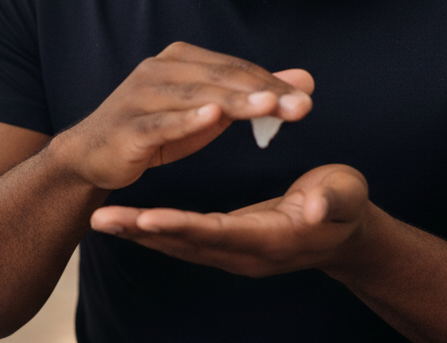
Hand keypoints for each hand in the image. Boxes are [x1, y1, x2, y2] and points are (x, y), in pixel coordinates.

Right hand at [50, 42, 313, 190]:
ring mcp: (141, 96)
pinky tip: (212, 117)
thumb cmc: (155, 129)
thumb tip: (304, 81)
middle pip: (220, 77)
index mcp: (179, 60)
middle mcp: (159, 70)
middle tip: (301, 106)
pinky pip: (162, 122)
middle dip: (263, 91)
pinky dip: (187, 118)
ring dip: (235, 101)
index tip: (307, 99)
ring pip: (196, 96)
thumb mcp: (208, 112)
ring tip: (269, 105)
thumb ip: (251, 95)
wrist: (92, 154)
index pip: (234, 68)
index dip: (272, 82)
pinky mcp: (130, 126)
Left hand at [89, 164, 371, 276]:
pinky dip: (155, 232)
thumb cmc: (345, 205)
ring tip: (101, 220)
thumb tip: (313, 209)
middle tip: (102, 219)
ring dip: (140, 234)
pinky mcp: (227, 244)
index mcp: (271, 237)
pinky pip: (184, 241)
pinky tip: (128, 222)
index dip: (182, 226)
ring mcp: (235, 252)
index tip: (146, 218)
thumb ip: (329, 201)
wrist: (345, 231)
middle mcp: (246, 251)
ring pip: (180, 245)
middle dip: (143, 232)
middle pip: (187, 244)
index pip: (218, 232)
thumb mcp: (345, 195)